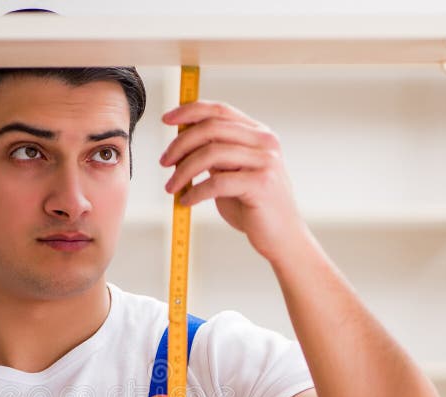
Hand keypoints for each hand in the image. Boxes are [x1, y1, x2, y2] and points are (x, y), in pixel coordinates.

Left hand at [161, 100, 310, 263]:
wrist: (281, 237)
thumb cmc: (254, 208)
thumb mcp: (231, 174)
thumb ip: (214, 157)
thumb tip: (182, 145)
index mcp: (258, 134)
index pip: (220, 111)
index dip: (190, 111)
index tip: (167, 120)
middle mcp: (264, 142)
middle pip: (212, 128)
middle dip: (181, 143)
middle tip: (164, 161)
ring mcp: (265, 161)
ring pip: (211, 154)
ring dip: (183, 171)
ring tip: (171, 187)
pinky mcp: (261, 184)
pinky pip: (217, 182)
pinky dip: (195, 192)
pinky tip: (186, 201)